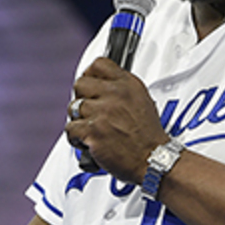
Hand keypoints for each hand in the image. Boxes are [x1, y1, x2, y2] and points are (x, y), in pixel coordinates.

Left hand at [65, 57, 167, 182]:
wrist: (155, 159)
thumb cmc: (149, 137)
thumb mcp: (142, 101)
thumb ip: (122, 90)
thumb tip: (102, 86)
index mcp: (128, 85)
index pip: (99, 64)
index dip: (89, 75)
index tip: (89, 86)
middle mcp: (115, 95)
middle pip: (80, 84)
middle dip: (81, 98)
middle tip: (89, 111)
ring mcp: (103, 112)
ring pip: (73, 107)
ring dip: (79, 120)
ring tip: (91, 129)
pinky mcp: (93, 131)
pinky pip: (70, 128)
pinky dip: (75, 138)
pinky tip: (87, 142)